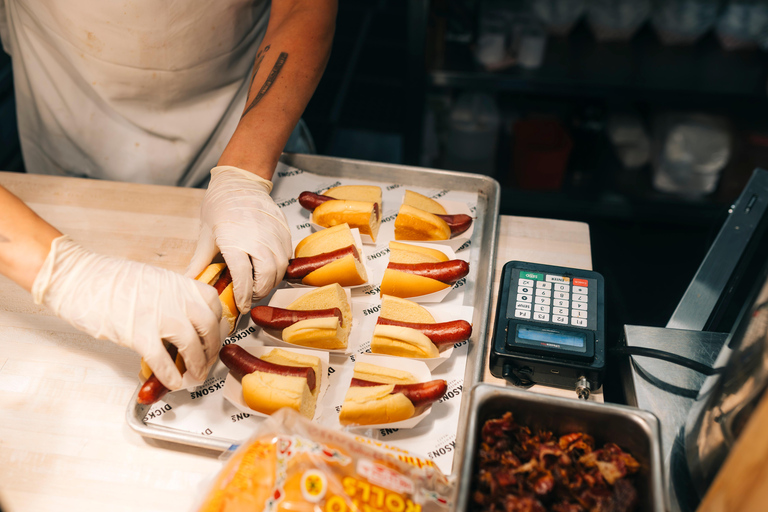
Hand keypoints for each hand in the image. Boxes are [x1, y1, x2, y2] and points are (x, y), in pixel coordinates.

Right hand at [32, 236, 222, 389]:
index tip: (215, 338)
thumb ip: (174, 297)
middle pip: (209, 328)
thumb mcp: (154, 280)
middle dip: (211, 350)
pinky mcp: (138, 334)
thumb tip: (185, 320)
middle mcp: (176, 298)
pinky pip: (163, 360)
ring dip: (196, 365)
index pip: (215, 306)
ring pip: (192, 345)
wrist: (78, 277)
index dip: (218, 327)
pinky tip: (173, 382)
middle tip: (206, 362)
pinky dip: (170, 375)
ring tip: (195, 377)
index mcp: (181, 283)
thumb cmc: (110, 279)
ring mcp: (159, 316)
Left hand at [186, 166, 291, 312]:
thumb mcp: (205, 235)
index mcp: (235, 242)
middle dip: (259, 292)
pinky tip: (268, 268)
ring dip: (271, 281)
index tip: (240, 305)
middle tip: (250, 296)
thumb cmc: (219, 205)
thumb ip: (200, 262)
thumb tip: (189, 281)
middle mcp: (257, 239)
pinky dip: (280, 267)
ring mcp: (274, 234)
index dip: (243, 297)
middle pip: (267, 277)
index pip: (244, 279)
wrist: (239, 181)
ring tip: (259, 283)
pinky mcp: (284, 230)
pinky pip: (287, 256)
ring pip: (280, 269)